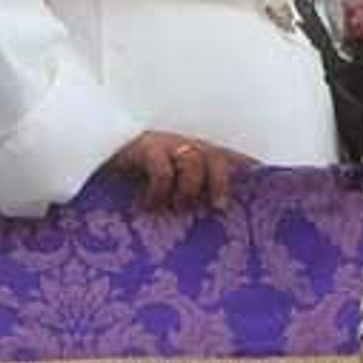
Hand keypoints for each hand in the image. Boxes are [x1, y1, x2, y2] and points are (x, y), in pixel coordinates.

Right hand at [109, 131, 255, 211]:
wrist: (95, 154)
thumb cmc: (134, 180)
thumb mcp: (167, 190)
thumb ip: (188, 198)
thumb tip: (211, 219)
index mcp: (198, 154)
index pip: (231, 158)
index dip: (250, 168)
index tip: (267, 183)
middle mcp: (186, 146)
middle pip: (218, 157)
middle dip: (221, 183)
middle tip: (217, 207)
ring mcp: (166, 144)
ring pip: (194, 161)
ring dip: (188, 189)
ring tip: (175, 207)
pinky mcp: (145, 148)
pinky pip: (162, 170)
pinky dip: (159, 191)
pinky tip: (148, 205)